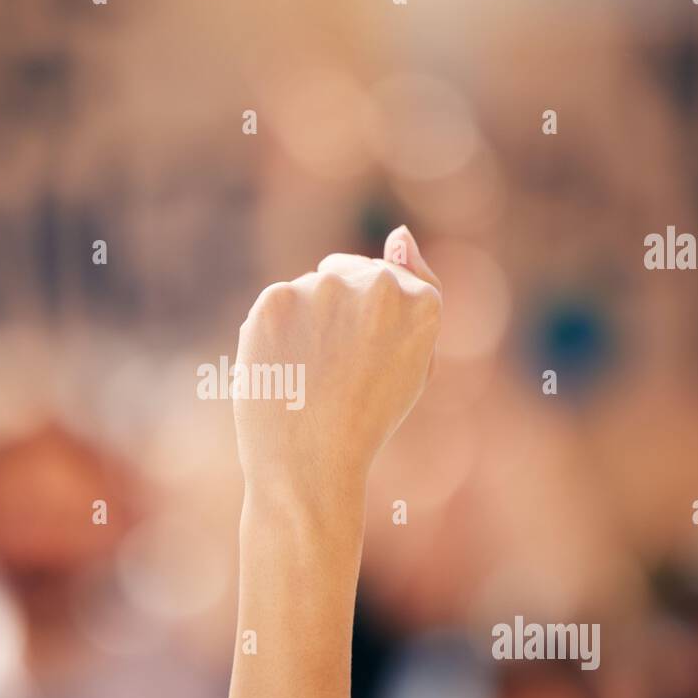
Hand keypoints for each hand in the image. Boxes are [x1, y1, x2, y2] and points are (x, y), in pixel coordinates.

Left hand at [233, 225, 441, 500]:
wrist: (309, 464)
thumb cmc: (368, 421)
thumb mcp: (414, 363)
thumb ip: (415, 293)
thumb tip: (398, 232)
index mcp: (422, 302)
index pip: (394, 280)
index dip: (374, 323)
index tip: (367, 359)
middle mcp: (377, 284)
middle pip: (351, 272)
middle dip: (342, 311)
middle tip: (337, 373)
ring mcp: (323, 287)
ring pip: (312, 288)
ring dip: (308, 319)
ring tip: (310, 375)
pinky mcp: (275, 299)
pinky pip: (278, 303)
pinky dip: (276, 331)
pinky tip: (284, 368)